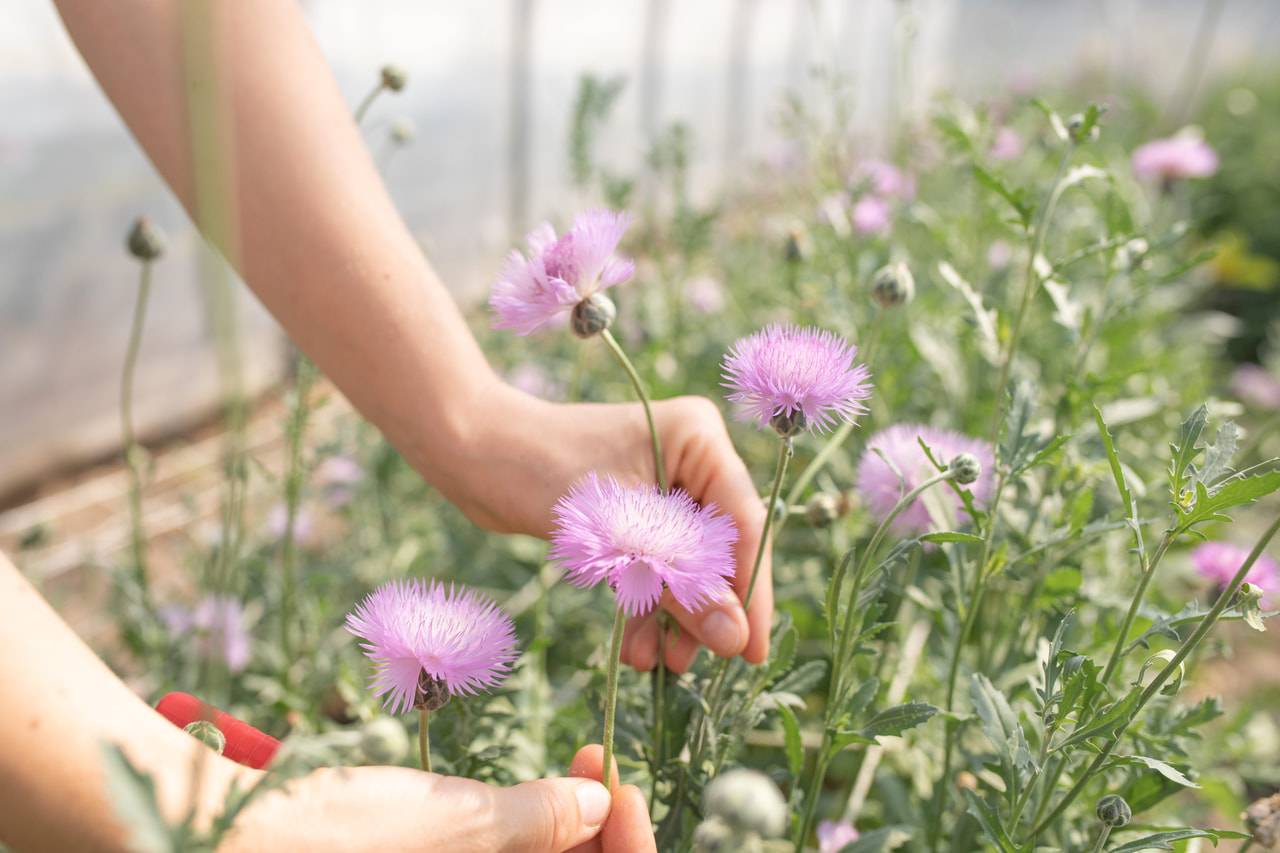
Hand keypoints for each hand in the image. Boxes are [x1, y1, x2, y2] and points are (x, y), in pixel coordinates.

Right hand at [224, 746, 653, 852]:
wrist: (211, 840)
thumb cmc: (324, 841)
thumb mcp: (444, 824)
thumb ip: (533, 820)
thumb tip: (597, 803)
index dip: (626, 852)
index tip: (619, 790)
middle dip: (596, 836)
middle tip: (596, 766)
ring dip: (562, 832)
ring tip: (572, 768)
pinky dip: (519, 837)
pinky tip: (522, 797)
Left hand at [433, 380, 771, 672]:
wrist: (472, 456)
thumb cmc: (543, 472)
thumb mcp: (619, 534)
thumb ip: (680, 585)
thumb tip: (735, 639)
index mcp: (699, 439)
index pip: (744, 524)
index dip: (750, 593)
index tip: (753, 652)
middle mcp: (690, 458)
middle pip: (719, 549)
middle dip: (705, 610)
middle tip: (696, 663)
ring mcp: (662, 485)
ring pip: (686, 565)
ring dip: (674, 616)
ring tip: (657, 663)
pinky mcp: (633, 512)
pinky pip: (655, 566)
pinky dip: (647, 604)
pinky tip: (635, 647)